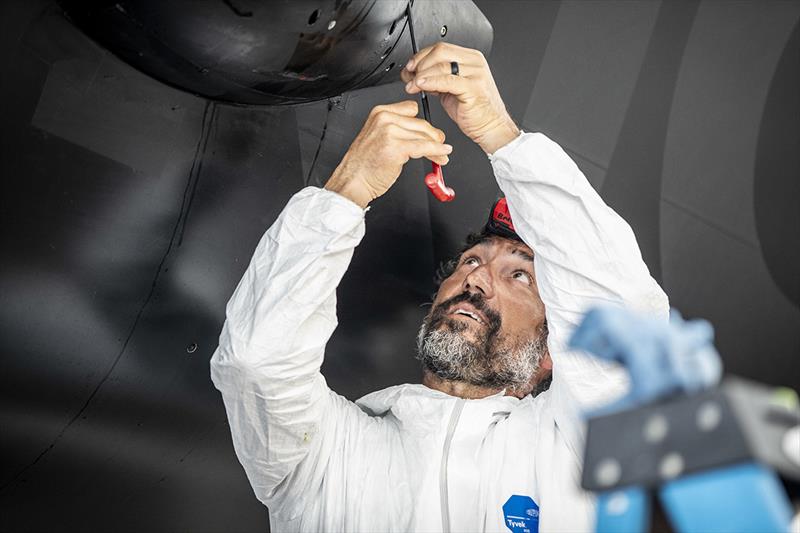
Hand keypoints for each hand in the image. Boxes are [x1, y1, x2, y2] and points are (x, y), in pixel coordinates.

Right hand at [324, 100, 451, 207]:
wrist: (353, 180)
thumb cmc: (365, 164)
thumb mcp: (378, 137)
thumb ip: (398, 130)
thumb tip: (423, 133)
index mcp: (379, 112)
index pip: (411, 109)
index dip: (422, 123)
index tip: (430, 134)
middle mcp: (384, 118)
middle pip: (420, 123)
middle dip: (434, 137)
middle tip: (441, 146)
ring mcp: (389, 131)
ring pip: (424, 135)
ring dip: (437, 147)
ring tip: (441, 156)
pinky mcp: (396, 147)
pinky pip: (423, 147)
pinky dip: (436, 151)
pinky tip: (442, 154)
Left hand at [401, 43, 518, 154]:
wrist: (491, 127)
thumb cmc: (473, 111)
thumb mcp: (451, 89)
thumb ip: (436, 78)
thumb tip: (416, 74)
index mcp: (470, 58)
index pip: (441, 48)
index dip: (421, 56)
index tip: (410, 67)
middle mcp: (474, 63)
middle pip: (440, 52)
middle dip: (419, 63)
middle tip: (409, 76)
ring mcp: (476, 74)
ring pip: (441, 65)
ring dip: (421, 75)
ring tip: (412, 86)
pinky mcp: (473, 88)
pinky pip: (447, 81)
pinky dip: (430, 82)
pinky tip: (421, 86)